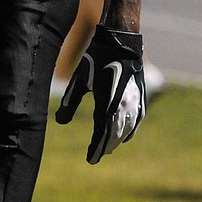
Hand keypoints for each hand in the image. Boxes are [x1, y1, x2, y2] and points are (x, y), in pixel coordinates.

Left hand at [55, 27, 145, 162]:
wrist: (121, 42)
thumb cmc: (97, 59)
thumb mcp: (80, 79)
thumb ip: (70, 102)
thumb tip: (60, 122)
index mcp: (106, 103)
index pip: (101, 134)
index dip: (96, 148)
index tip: (90, 159)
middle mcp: (123, 106)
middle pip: (114, 135)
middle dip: (105, 146)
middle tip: (96, 155)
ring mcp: (134, 102)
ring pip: (126, 130)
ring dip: (117, 140)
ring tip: (107, 147)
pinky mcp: (141, 97)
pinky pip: (136, 121)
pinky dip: (130, 130)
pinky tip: (125, 136)